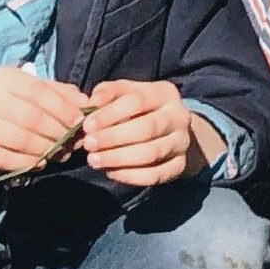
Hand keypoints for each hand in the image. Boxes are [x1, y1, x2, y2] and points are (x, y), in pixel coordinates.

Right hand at [0, 67, 88, 223]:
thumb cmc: (18, 113)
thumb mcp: (40, 99)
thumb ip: (64, 97)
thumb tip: (87, 103)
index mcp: (4, 77)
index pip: (39, 91)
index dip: (63, 108)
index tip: (80, 122)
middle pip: (31, 116)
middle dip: (57, 132)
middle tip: (72, 143)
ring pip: (20, 139)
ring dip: (46, 149)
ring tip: (59, 154)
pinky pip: (5, 158)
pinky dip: (28, 163)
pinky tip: (40, 163)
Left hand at [81, 80, 220, 188]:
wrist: (172, 131)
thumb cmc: (140, 108)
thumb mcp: (126, 93)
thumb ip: (108, 92)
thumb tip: (92, 103)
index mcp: (166, 93)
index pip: (138, 101)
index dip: (111, 113)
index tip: (87, 125)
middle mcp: (179, 117)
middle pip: (147, 128)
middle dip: (113, 138)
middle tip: (88, 145)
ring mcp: (182, 143)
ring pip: (152, 153)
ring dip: (119, 158)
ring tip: (94, 160)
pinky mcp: (180, 166)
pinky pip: (155, 175)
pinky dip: (130, 175)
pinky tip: (110, 172)